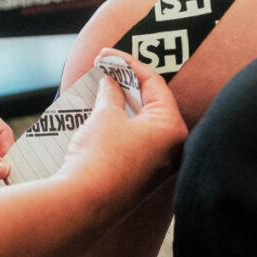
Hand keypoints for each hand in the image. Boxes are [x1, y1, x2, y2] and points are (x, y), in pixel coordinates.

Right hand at [59, 49, 187, 208]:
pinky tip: (103, 112)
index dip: (128, 64)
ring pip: (143, 121)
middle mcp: (172, 147)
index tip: (106, 53)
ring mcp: (159, 163)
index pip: (154, 83)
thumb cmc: (99, 158)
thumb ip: (112, 93)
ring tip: (101, 85)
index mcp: (171, 128)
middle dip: (127, 82)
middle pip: (152, 102)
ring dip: (123, 102)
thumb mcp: (106, 116)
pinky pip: (136, 140)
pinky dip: (122, 123)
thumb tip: (112, 83)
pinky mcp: (143, 175)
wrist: (83, 204)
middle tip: (104, 65)